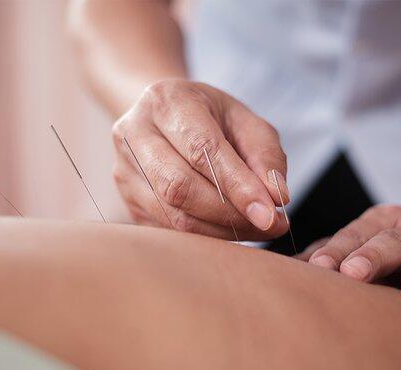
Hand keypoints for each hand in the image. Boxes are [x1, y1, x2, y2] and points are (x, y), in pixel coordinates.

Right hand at [112, 79, 288, 239]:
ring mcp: (124, 171)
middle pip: (180, 187)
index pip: (201, 150)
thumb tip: (276, 198)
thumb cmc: (210, 118)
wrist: (163, 118)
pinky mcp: (128, 201)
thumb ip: (265, 155)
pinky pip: (169, 230)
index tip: (270, 214)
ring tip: (255, 227)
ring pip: (173, 215)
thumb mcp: (244, 121)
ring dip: (221, 231)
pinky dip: (205, 237)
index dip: (237, 186)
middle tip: (270, 224)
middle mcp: (134, 134)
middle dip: (229, 214)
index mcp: (166, 101)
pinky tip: (229, 228)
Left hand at [303, 204, 400, 311]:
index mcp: (384, 221)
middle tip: (353, 273)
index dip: (338, 250)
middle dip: (374, 256)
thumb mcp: (367, 239)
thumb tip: (284, 268)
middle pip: (396, 241)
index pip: (357, 234)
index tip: (317, 267)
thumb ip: (332, 252)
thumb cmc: (400, 247)